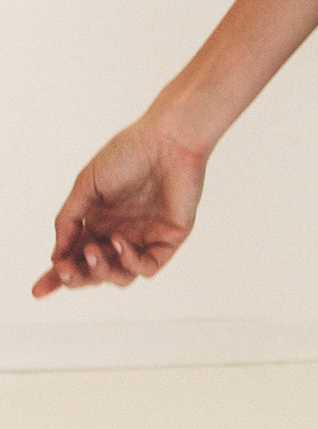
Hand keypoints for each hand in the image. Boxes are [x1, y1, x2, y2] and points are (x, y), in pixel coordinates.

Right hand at [32, 120, 206, 296]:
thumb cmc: (128, 153)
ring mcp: (146, 237)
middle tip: (65, 269)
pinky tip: (120, 242)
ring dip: (101, 270)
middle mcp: (122, 232)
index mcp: (101, 220)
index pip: (76, 256)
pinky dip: (130, 262)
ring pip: (120, 275)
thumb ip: (69, 220)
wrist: (168, 138)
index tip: (38, 290)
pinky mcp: (169, 239)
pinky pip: (148, 266)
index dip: (58, 275)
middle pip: (95, 272)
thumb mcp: (86, 185)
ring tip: (93, 251)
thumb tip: (55, 257)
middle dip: (77, 276)